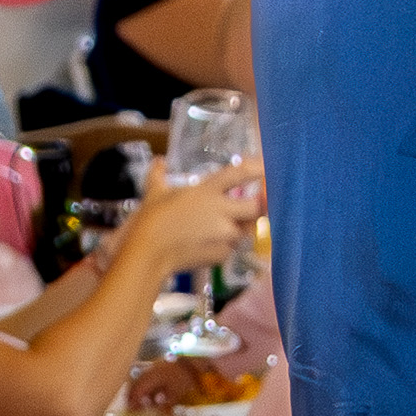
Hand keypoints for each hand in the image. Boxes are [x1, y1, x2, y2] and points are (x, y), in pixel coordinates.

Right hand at [120, 160, 261, 264]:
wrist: (148, 253)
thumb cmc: (151, 219)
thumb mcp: (154, 193)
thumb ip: (158, 175)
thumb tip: (159, 161)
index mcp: (208, 191)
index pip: (240, 174)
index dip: (258, 168)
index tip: (267, 167)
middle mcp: (222, 211)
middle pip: (257, 207)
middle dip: (259, 206)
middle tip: (252, 204)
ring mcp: (225, 235)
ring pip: (247, 229)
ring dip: (241, 226)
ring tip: (224, 226)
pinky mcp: (223, 254)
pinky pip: (233, 247)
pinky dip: (227, 244)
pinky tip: (210, 243)